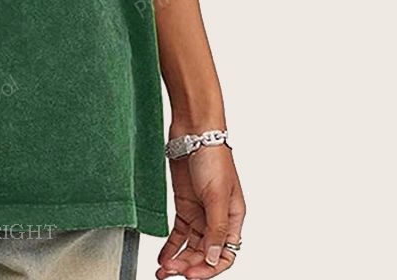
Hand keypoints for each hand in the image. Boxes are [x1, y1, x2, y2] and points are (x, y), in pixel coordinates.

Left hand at [156, 143, 245, 278]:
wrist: (193, 131)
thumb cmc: (213, 157)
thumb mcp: (217, 195)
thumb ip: (215, 228)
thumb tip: (212, 258)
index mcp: (233, 218)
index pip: (224, 255)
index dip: (208, 268)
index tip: (191, 274)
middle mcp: (217, 219)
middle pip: (204, 253)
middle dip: (189, 265)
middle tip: (172, 271)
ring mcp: (199, 213)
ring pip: (190, 246)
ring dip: (178, 259)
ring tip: (164, 270)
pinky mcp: (184, 205)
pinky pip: (179, 233)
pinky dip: (171, 246)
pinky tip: (163, 257)